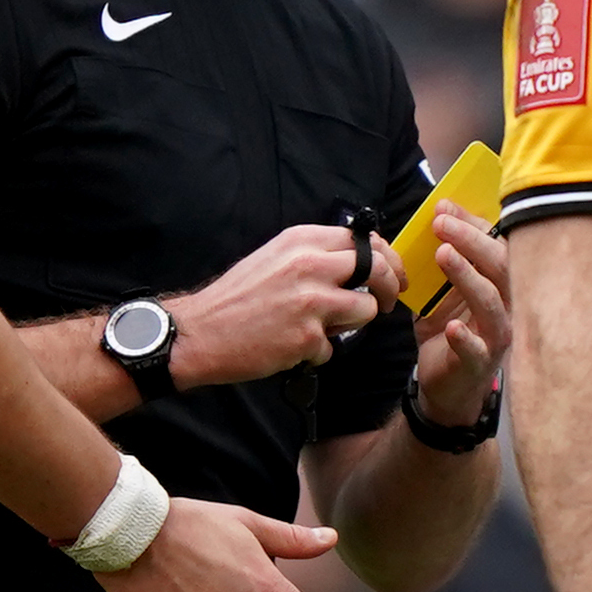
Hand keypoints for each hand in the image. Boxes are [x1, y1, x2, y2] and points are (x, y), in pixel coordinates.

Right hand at [168, 226, 402, 385]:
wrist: (198, 333)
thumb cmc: (237, 298)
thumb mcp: (275, 258)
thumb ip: (314, 256)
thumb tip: (359, 260)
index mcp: (301, 241)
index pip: (364, 240)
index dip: (386, 257)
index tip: (393, 271)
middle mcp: (310, 265)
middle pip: (377, 268)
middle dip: (391, 287)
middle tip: (388, 301)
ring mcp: (311, 301)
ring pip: (366, 309)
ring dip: (353, 323)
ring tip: (325, 328)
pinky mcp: (307, 336)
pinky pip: (334, 346)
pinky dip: (318, 351)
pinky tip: (292, 346)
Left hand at [411, 205, 513, 424]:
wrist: (448, 387)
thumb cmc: (452, 333)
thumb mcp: (446, 290)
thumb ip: (448, 256)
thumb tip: (443, 212)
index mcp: (503, 284)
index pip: (498, 246)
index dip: (475, 225)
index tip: (446, 209)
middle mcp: (509, 306)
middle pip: (501, 267)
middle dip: (471, 241)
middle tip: (441, 224)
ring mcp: (497, 335)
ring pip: (492, 302)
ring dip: (467, 277)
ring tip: (443, 255)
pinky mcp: (480, 363)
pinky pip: (477, 349)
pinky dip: (465, 337)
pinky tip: (451, 326)